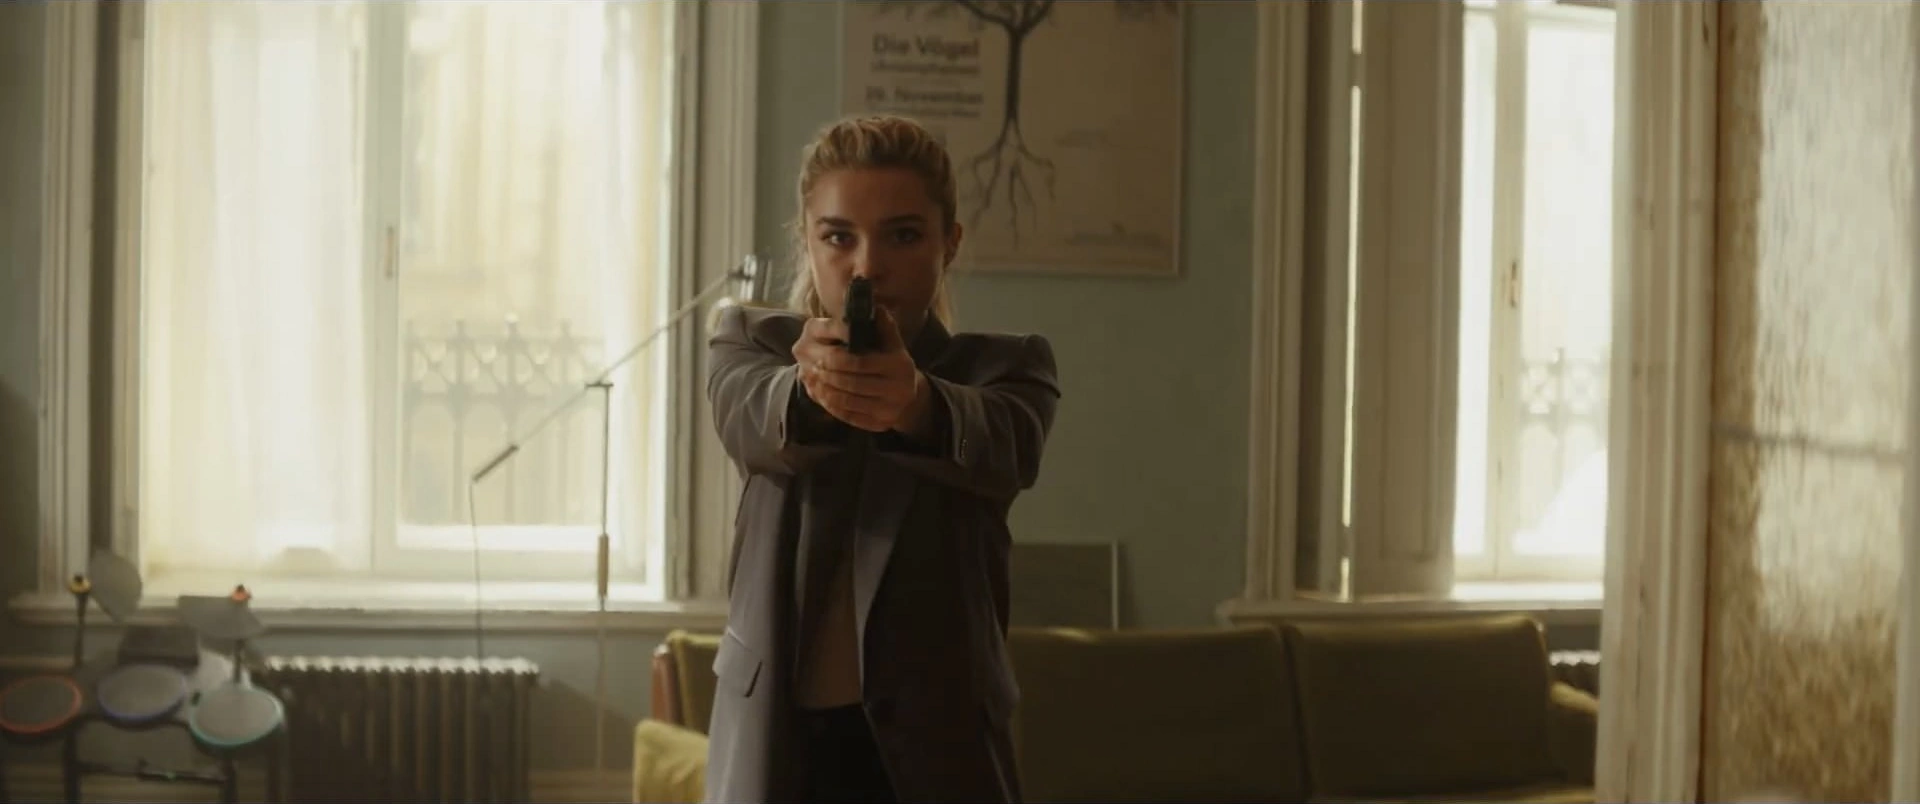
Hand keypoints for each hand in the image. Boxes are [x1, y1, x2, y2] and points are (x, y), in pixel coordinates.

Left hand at [793, 309, 933, 434]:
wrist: (911, 398)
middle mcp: (896, 390)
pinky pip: (850, 417)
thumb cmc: (895, 365)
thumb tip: (875, 306)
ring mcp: (888, 411)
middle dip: (830, 376)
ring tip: (814, 381)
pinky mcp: (879, 425)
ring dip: (827, 392)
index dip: (839, 360)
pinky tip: (822, 396)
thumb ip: (884, 326)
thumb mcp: (894, 345)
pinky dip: (832, 407)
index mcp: (898, 366)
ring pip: (848, 402)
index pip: (860, 363)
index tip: (823, 356)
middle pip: (852, 384)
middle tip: (814, 368)